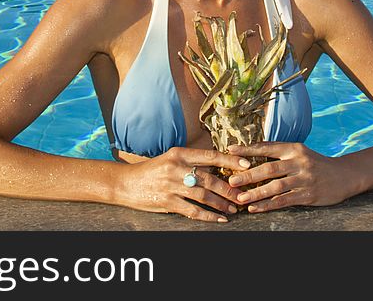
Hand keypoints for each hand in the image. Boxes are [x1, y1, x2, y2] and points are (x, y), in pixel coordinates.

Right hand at [117, 147, 251, 221]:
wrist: (125, 183)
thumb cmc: (151, 171)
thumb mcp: (170, 159)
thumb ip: (191, 162)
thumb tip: (218, 167)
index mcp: (179, 153)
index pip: (210, 155)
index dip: (230, 159)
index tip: (247, 165)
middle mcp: (176, 167)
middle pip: (210, 178)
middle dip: (229, 189)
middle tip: (243, 195)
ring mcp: (171, 185)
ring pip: (204, 195)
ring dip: (221, 204)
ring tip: (233, 209)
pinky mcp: (167, 201)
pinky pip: (193, 210)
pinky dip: (208, 216)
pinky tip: (219, 219)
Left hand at [225, 142, 356, 211]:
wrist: (345, 175)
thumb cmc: (316, 163)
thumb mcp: (300, 152)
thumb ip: (280, 153)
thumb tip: (251, 154)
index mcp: (294, 149)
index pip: (267, 147)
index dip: (248, 149)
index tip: (230, 150)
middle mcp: (298, 162)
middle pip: (269, 169)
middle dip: (248, 175)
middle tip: (231, 180)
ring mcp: (304, 179)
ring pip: (276, 187)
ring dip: (256, 193)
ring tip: (240, 198)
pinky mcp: (308, 195)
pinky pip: (284, 201)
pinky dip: (268, 205)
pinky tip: (255, 208)